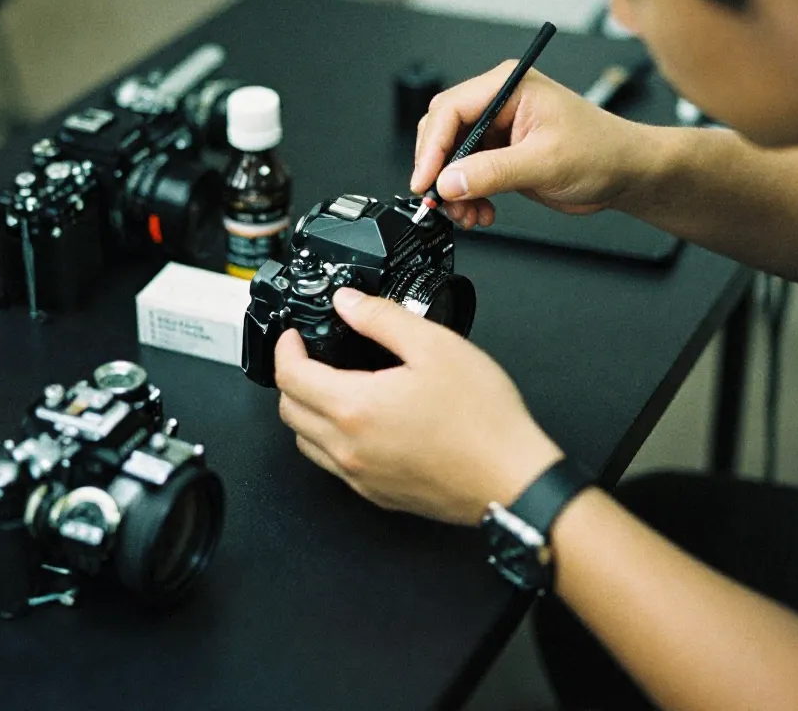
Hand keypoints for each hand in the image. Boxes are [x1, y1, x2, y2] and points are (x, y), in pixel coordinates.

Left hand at [275, 288, 561, 525]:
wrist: (513, 479)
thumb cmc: (483, 419)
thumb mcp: (434, 346)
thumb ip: (382, 318)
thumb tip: (348, 302)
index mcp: (355, 408)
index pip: (290, 377)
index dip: (285, 349)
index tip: (293, 336)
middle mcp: (349, 449)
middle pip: (289, 412)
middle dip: (291, 378)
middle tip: (309, 356)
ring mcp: (362, 477)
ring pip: (306, 443)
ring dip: (306, 411)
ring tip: (331, 386)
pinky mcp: (379, 495)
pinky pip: (334, 466)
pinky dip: (331, 440)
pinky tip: (361, 422)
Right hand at [411, 63, 650, 228]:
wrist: (626, 174)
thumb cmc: (603, 151)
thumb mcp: (545, 162)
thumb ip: (493, 171)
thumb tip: (450, 181)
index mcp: (508, 86)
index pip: (451, 110)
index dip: (433, 147)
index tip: (427, 180)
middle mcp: (498, 104)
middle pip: (443, 133)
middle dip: (440, 171)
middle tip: (443, 201)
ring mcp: (497, 131)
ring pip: (451, 159)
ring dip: (453, 191)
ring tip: (468, 214)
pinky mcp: (500, 155)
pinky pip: (466, 175)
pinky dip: (467, 197)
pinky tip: (481, 211)